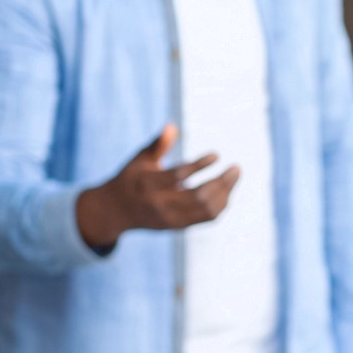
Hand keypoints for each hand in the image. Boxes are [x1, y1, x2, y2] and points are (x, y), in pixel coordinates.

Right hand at [76, 124, 239, 251]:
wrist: (116, 211)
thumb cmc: (131, 178)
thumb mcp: (139, 160)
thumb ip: (157, 145)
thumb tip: (172, 126)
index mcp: (148, 185)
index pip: (179, 177)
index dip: (200, 166)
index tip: (216, 155)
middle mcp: (160, 204)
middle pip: (199, 197)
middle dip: (221, 182)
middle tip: (236, 168)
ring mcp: (170, 219)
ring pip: (206, 210)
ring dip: (225, 193)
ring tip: (233, 176)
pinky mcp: (178, 227)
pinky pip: (206, 218)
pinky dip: (220, 205)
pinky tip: (226, 190)